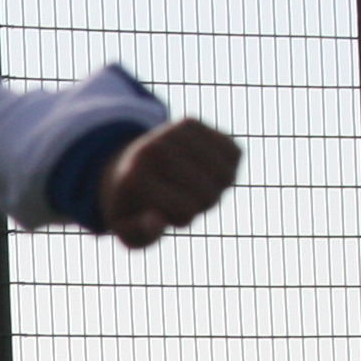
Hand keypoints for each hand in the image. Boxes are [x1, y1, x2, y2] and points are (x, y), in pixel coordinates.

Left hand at [100, 118, 241, 248]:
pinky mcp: (190, 122)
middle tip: (179, 199)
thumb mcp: (129, 232)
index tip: (162, 212)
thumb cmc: (134, 207)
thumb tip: (156, 220)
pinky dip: (228, 166)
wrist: (126, 168)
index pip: (186, 212)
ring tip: (192, 185)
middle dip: (200, 206)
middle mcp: (151, 150)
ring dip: (216, 188)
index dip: (181, 219)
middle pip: (209, 196)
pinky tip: (205, 167)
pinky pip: (234, 153)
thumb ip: (139, 237)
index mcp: (134, 179)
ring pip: (226, 176)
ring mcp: (170, 133)